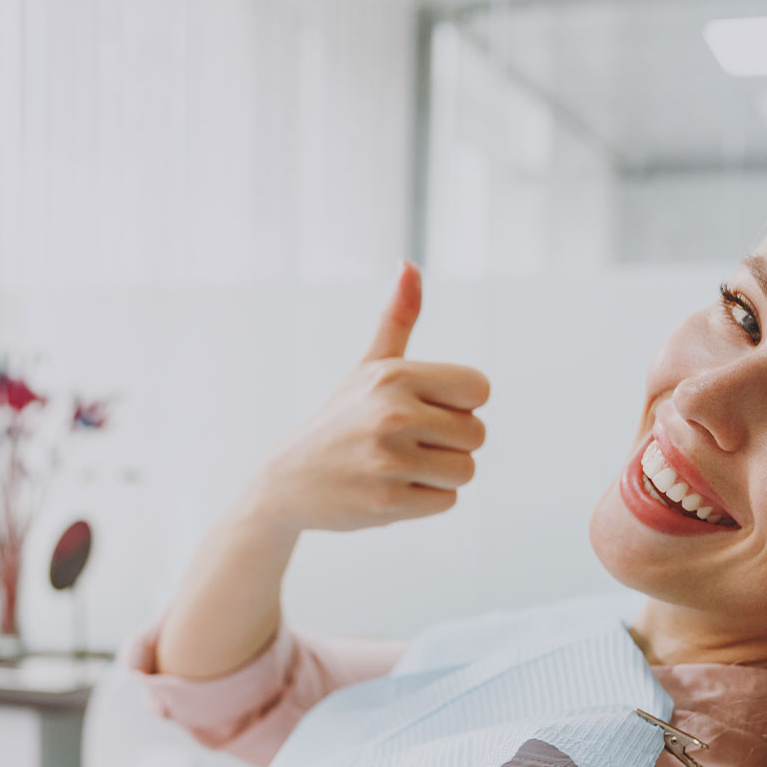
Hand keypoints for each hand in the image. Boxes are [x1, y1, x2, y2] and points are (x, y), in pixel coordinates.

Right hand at [242, 262, 489, 532]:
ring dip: (439, 474)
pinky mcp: (388, 502)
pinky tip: (390, 489)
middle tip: (407, 444)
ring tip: (399, 466)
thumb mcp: (369, 368)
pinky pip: (447, 501)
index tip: (425, 409)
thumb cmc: (342, 420)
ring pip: (465, 471)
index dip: (459, 404)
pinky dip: (425, 500)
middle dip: (449, 443)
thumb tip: (410, 264)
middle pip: (477, 435)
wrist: (288, 482)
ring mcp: (389, 461)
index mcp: (394, 376)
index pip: (479, 389)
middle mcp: (393, 415)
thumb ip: (396, 318)